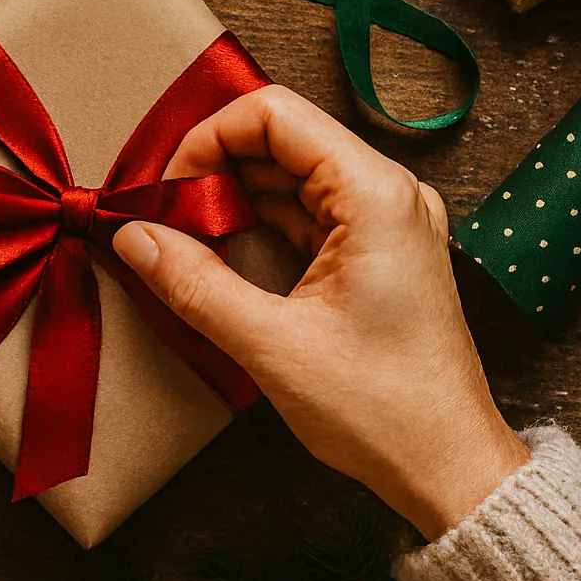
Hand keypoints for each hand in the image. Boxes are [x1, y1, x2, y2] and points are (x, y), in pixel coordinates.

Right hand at [113, 86, 528, 539]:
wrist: (448, 466)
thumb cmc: (382, 409)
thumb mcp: (271, 345)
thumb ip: (193, 283)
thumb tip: (132, 237)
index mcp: (375, 195)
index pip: (275, 115)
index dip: (207, 138)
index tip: (164, 186)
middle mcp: (388, 194)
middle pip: (282, 141)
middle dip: (213, 170)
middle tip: (159, 214)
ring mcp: (387, 223)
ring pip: (291, 179)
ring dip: (233, 199)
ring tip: (179, 236)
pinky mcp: (379, 255)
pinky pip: (308, 215)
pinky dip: (260, 226)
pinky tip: (219, 255)